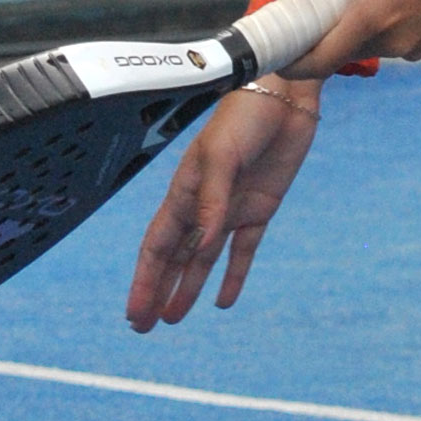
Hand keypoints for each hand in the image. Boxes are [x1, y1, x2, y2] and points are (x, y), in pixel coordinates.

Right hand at [126, 83, 319, 329]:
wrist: (285, 93)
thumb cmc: (245, 114)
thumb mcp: (222, 155)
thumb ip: (211, 200)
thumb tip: (203, 244)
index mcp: (184, 191)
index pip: (158, 246)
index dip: (145, 280)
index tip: (135, 313)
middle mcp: (203, 204)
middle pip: (174, 258)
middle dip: (157, 291)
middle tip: (144, 326)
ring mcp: (231, 208)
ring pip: (203, 259)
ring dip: (188, 288)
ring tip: (174, 318)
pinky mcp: (260, 207)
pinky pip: (243, 249)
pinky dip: (232, 275)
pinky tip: (223, 300)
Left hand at [294, 0, 420, 73]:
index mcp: (372, 19)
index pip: (319, 61)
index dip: (292, 63)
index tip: (276, 55)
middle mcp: (392, 43)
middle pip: (342, 49)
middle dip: (325, 28)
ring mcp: (413, 46)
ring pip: (367, 41)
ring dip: (355, 20)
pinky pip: (390, 36)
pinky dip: (379, 20)